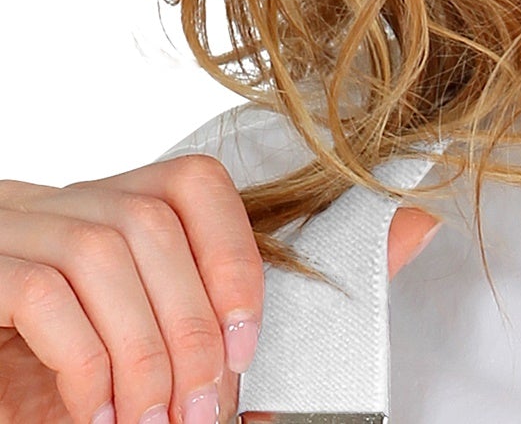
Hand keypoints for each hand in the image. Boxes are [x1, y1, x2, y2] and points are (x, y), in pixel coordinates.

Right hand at [0, 154, 440, 423]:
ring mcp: (17, 232)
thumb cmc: (67, 363)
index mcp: (122, 205)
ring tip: (153, 423)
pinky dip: (84, 362)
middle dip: (193, 327)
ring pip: (102, 253)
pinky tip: (98, 416)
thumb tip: (419, 227)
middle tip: (204, 413)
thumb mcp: (165, 334)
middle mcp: (69, 202)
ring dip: (143, 351)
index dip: (234, 255)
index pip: (195, 182)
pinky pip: (44, 293)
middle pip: (153, 225)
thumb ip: (269, 301)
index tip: (250, 344)